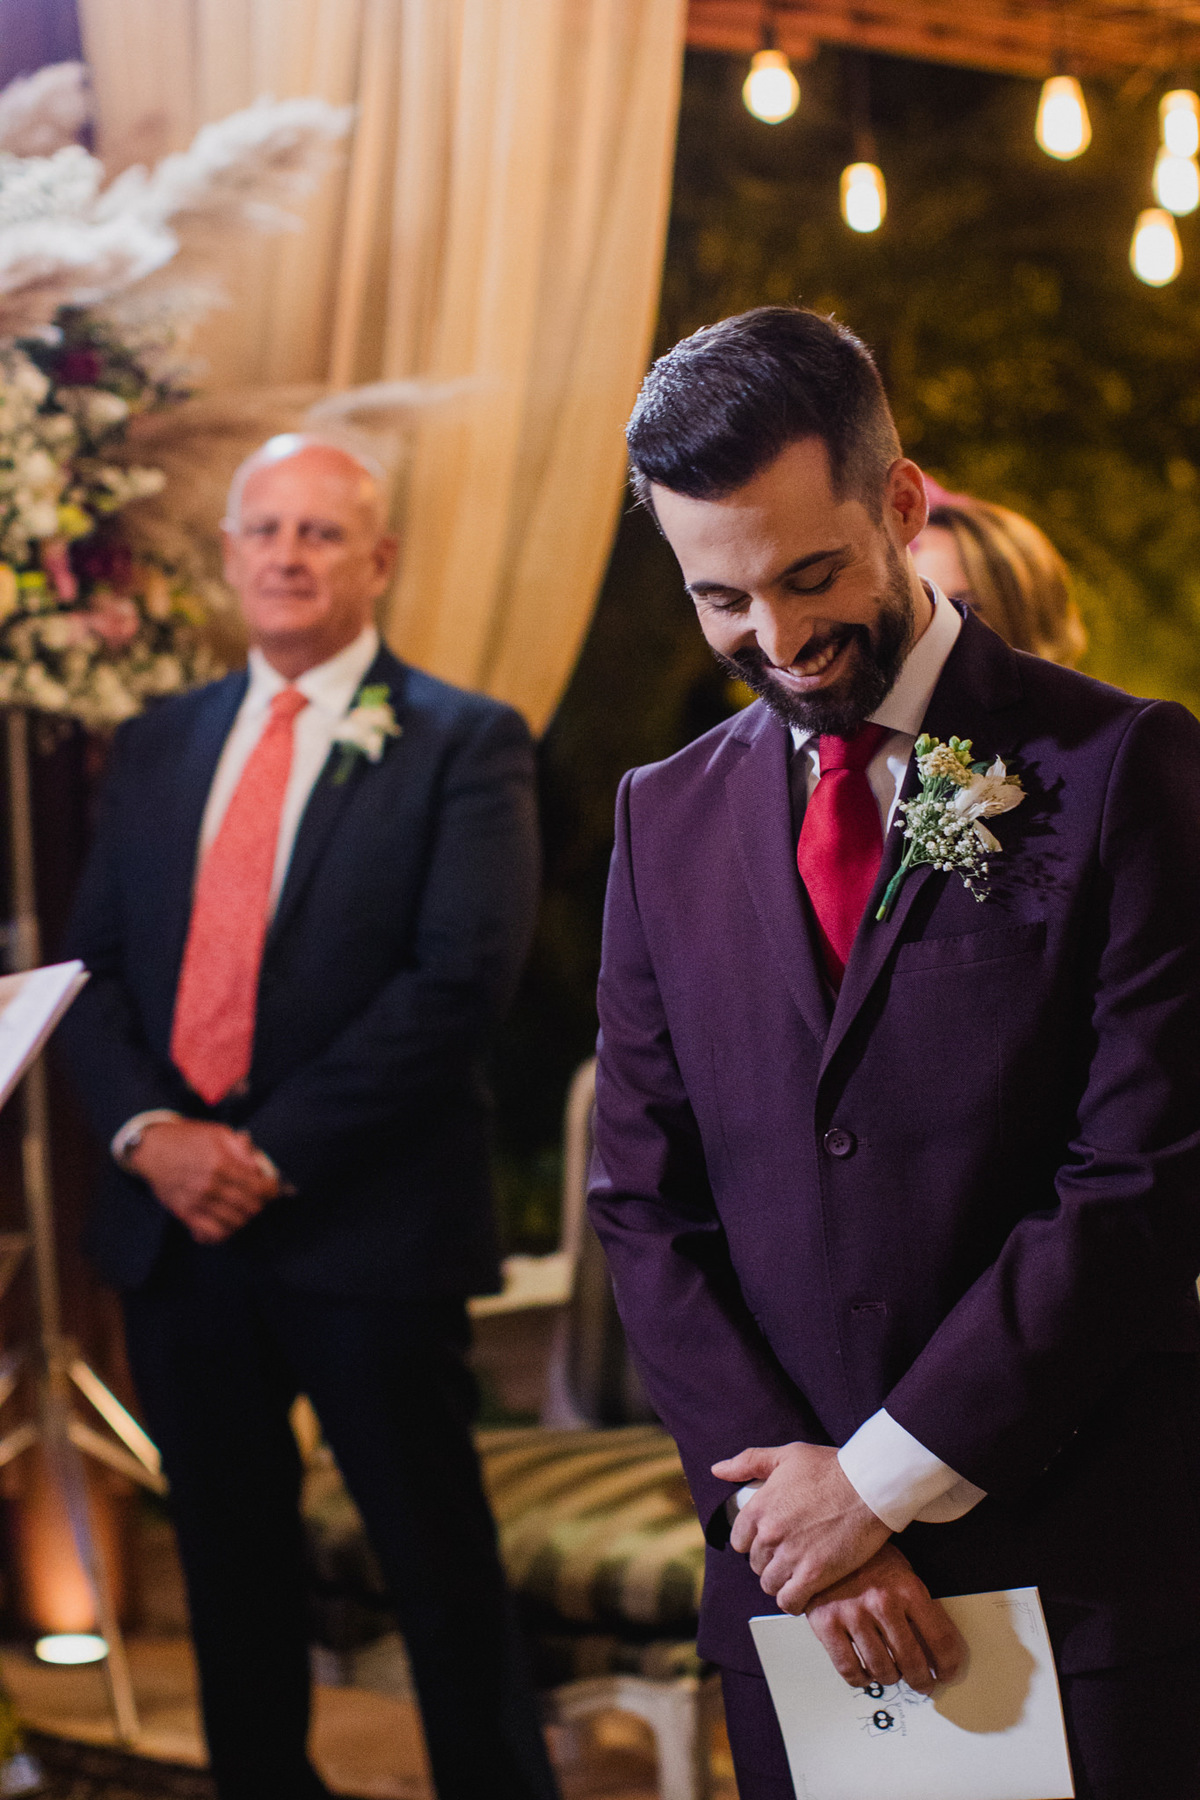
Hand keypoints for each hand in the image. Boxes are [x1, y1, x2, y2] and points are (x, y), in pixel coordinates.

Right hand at [127, 1119, 278, 1244]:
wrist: (152, 1149)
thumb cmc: (187, 1138)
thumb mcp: (218, 1133)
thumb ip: (242, 1149)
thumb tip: (259, 1167)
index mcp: (221, 1163)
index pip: (258, 1187)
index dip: (271, 1190)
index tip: (272, 1188)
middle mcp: (210, 1186)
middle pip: (250, 1208)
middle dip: (260, 1204)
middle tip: (259, 1198)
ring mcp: (197, 1202)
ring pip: (234, 1223)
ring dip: (244, 1218)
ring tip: (244, 1209)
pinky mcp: (185, 1214)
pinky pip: (211, 1234)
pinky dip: (224, 1232)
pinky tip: (226, 1222)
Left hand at [712, 1441, 889, 1613]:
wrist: (869, 1486)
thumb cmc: (832, 1468)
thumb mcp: (786, 1455)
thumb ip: (748, 1462)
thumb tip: (718, 1470)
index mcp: (759, 1507)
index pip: (739, 1541)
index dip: (755, 1542)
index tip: (771, 1541)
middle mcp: (769, 1533)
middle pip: (756, 1564)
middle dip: (771, 1561)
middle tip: (791, 1556)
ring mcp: (790, 1555)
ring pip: (770, 1584)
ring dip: (782, 1582)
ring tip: (798, 1573)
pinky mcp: (814, 1574)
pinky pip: (790, 1601)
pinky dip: (794, 1601)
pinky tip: (806, 1592)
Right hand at [805, 1543, 967, 1693]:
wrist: (824, 1540)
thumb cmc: (868, 1559)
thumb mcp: (902, 1571)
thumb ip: (919, 1606)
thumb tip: (936, 1649)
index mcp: (907, 1587)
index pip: (940, 1639)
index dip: (948, 1664)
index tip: (947, 1673)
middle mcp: (882, 1602)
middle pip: (912, 1661)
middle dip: (922, 1680)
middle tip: (923, 1683)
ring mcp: (853, 1614)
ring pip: (882, 1670)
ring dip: (891, 1677)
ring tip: (893, 1673)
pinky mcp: (827, 1624)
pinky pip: (849, 1669)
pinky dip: (861, 1678)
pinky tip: (866, 1672)